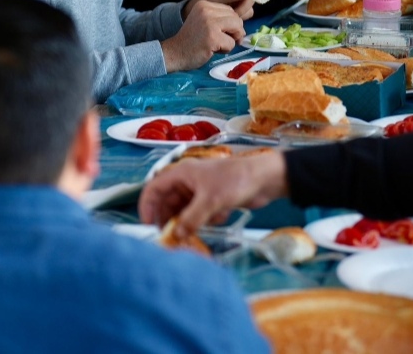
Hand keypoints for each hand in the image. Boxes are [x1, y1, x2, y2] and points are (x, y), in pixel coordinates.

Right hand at [139, 151, 288, 237]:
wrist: (265, 178)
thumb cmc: (236, 180)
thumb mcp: (210, 201)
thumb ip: (191, 219)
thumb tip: (175, 235)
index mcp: (182, 173)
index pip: (154, 188)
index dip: (147, 205)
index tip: (147, 225)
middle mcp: (188, 182)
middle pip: (168, 203)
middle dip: (170, 220)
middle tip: (172, 238)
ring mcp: (200, 191)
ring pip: (184, 212)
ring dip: (189, 223)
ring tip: (195, 234)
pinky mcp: (212, 200)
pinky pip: (199, 215)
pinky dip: (206, 220)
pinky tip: (221, 217)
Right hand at [161, 1, 245, 71]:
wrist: (174, 53)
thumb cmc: (192, 40)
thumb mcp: (204, 21)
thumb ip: (219, 19)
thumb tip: (241, 27)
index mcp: (204, 4)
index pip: (230, 10)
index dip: (231, 24)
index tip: (222, 33)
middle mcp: (207, 10)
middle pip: (236, 18)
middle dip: (235, 32)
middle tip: (224, 41)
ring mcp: (210, 23)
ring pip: (238, 28)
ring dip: (232, 40)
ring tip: (219, 45)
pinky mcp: (212, 37)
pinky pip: (232, 43)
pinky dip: (226, 50)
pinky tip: (213, 50)